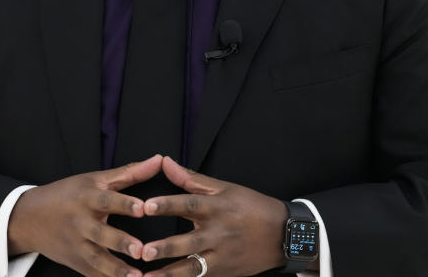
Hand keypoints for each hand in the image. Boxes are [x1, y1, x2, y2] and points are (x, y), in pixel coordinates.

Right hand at [7, 154, 162, 276]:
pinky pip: (92, 275)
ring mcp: (76, 245)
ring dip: (116, 270)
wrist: (29, 218)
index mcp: (86, 198)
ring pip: (96, 260)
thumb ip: (129, 172)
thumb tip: (159, 159)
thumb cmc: (68, 194)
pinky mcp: (75, 263)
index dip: (124, 204)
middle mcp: (80, 222)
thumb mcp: (95, 179)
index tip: (143, 208)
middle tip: (141, 250)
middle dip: (120, 242)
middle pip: (100, 234)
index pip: (107, 200)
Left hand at [139, 156, 287, 276]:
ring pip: (193, 267)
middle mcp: (218, 233)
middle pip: (189, 241)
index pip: (190, 204)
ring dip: (169, 274)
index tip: (147, 206)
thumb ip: (191, 179)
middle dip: (166, 247)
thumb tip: (165, 162)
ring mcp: (221, 255)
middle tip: (144, 250)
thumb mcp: (225, 188)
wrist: (283, 234)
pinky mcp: (223, 272)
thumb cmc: (251, 206)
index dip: (168, 205)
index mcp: (217, 207)